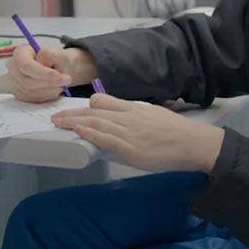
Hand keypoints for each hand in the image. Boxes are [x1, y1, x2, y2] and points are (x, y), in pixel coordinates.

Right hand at [5, 45, 97, 102]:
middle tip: (66, 80)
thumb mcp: (58, 52)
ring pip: (30, 92)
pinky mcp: (20, 94)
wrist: (57, 69)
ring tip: (62, 83)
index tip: (57, 75)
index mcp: (20, 53)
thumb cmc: (56, 59)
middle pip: (27, 81)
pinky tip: (55, 89)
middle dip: (49, 82)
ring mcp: (15, 82)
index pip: (26, 65)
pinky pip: (32, 99)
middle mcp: (13, 68)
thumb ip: (51, 53)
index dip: (41, 72)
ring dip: (49, 90)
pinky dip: (46, 96)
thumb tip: (42, 59)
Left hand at [52, 94, 224, 172]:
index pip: (104, 101)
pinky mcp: (130, 148)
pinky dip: (89, 133)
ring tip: (58, 123)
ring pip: (95, 121)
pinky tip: (78, 132)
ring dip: (73, 122)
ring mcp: (128, 132)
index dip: (87, 106)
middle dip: (72, 113)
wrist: (192, 142)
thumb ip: (136, 117)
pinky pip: (104, 137)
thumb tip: (121, 122)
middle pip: (93, 110)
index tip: (74, 111)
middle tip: (56, 116)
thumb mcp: (154, 116)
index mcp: (134, 108)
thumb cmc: (176, 132)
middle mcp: (128, 116)